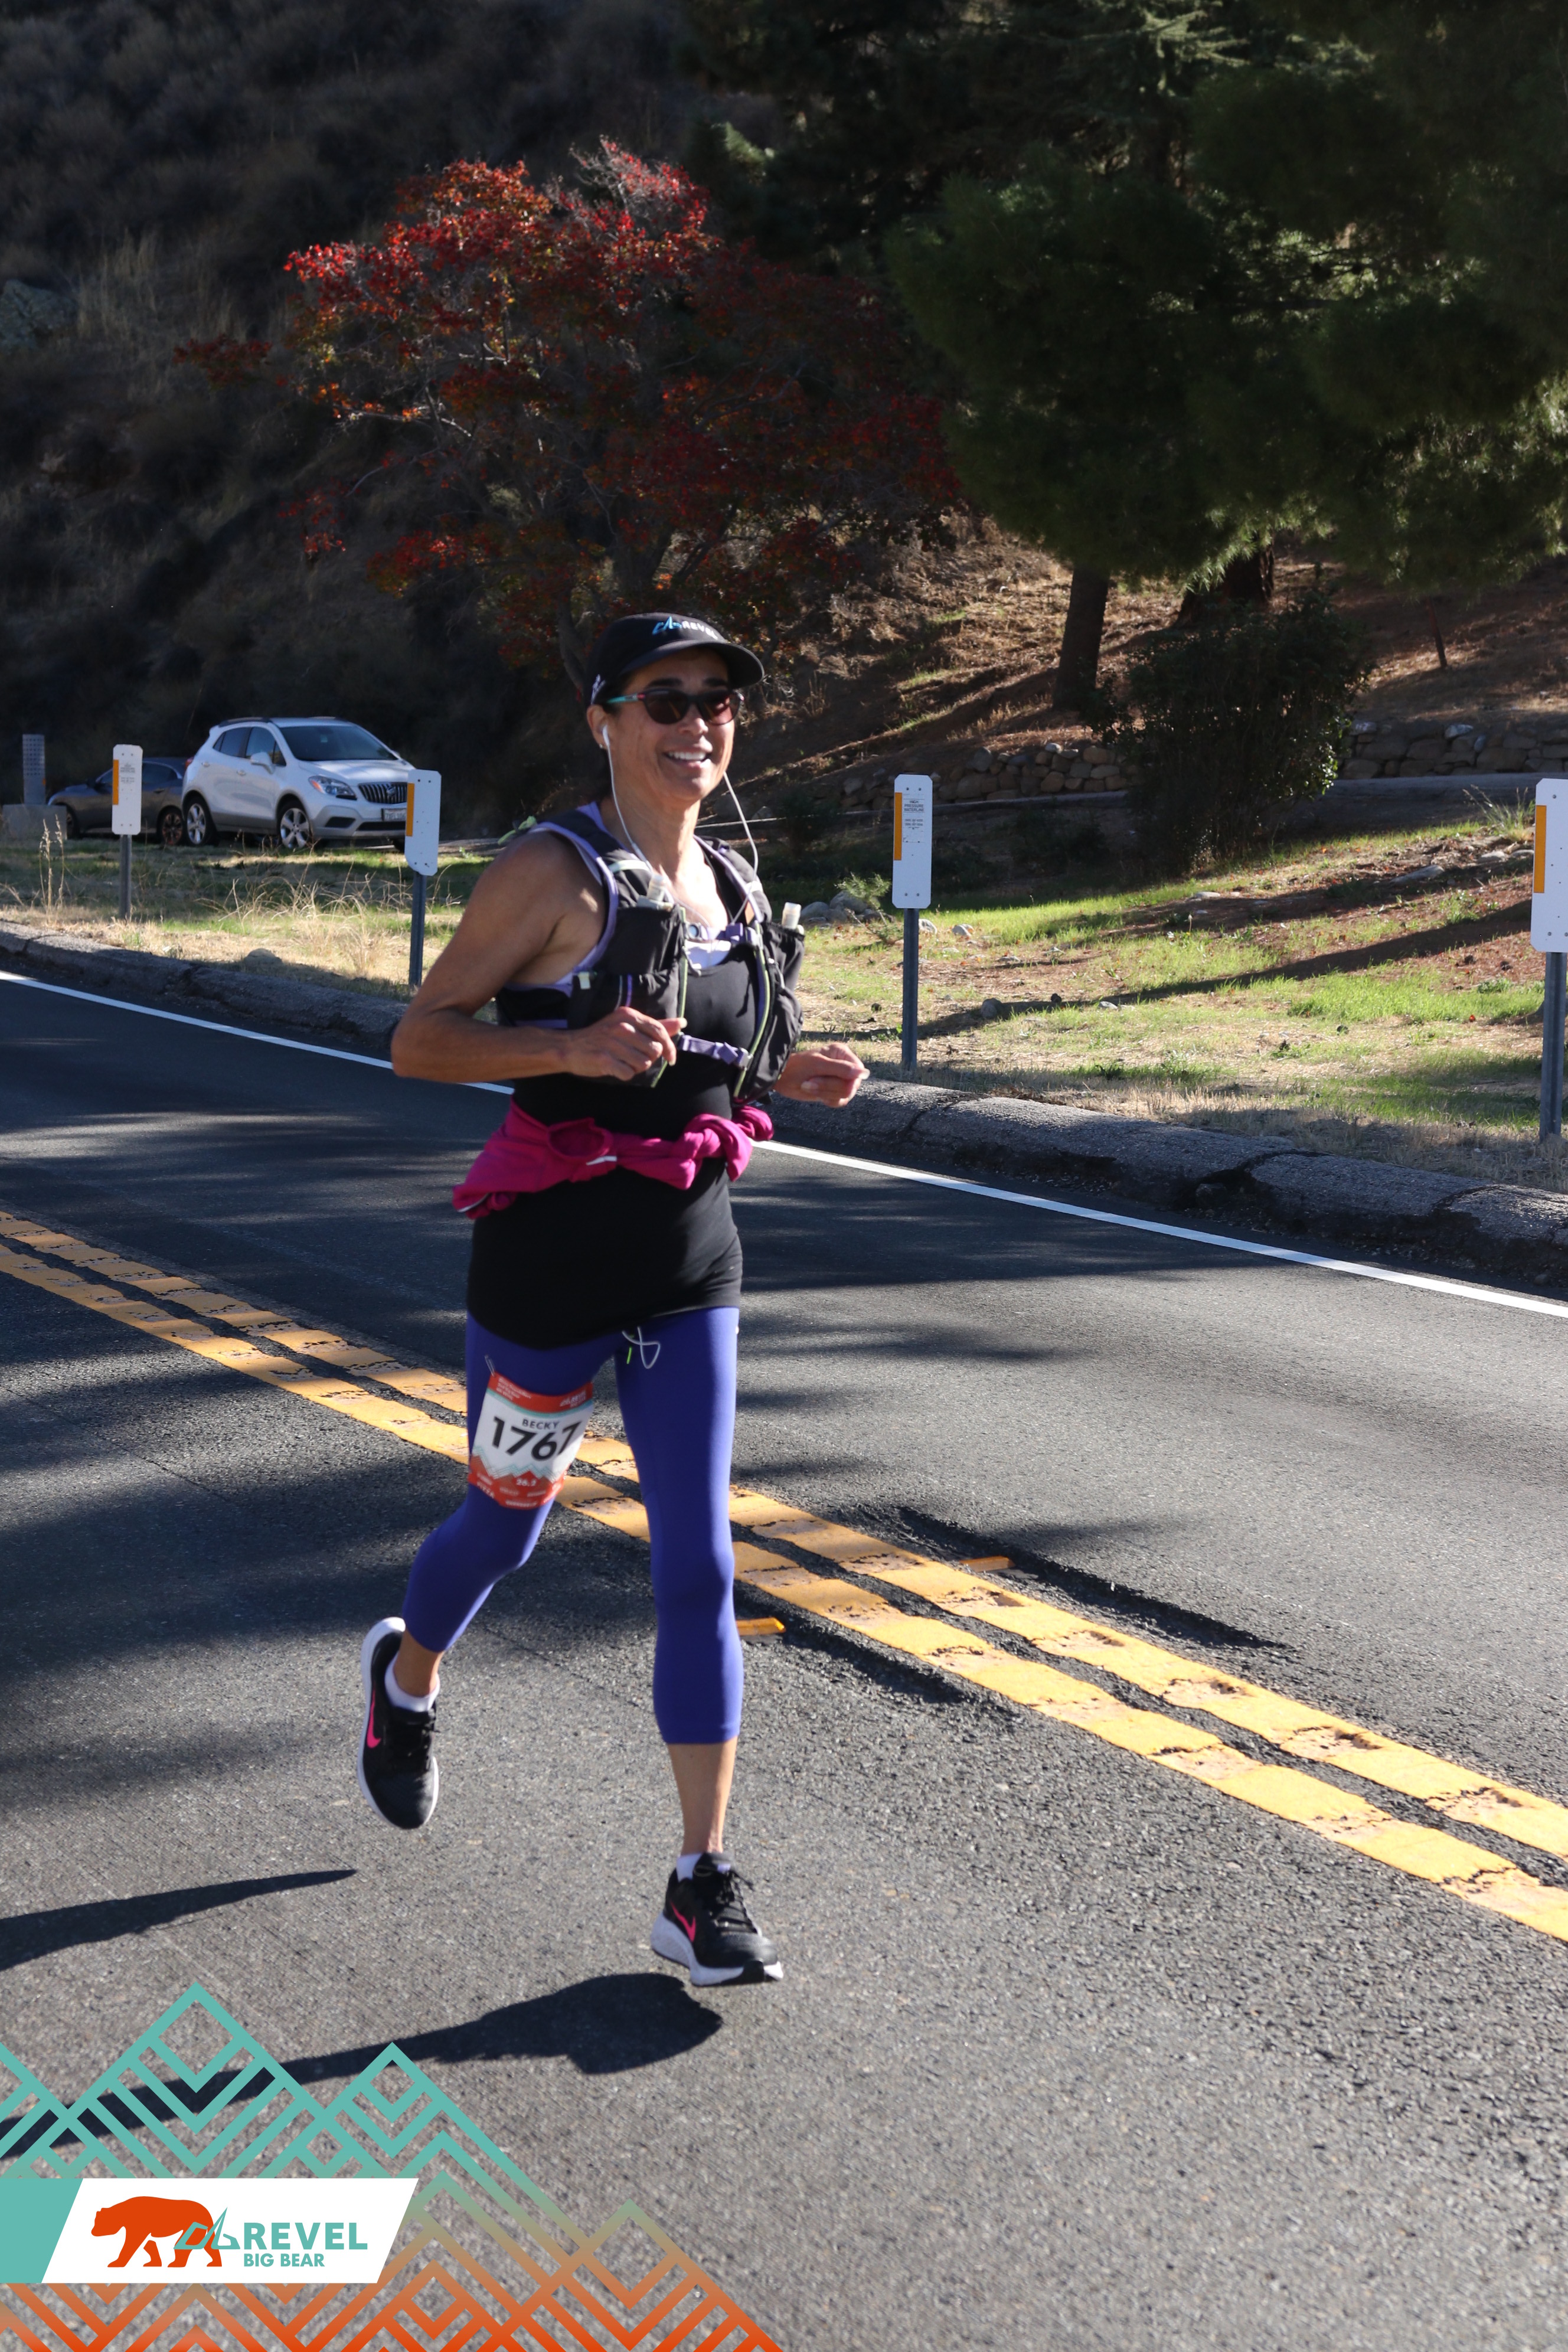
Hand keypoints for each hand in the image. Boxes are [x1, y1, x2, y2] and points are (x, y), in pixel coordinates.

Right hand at [558, 1009, 681, 1081]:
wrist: (571, 1047)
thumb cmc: (603, 1036)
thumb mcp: (628, 1025)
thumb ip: (656, 1025)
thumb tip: (682, 1023)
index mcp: (629, 1015)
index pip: (660, 1032)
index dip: (670, 1048)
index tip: (671, 1059)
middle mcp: (622, 1027)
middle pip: (654, 1050)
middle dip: (648, 1058)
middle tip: (633, 1057)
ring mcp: (613, 1043)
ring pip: (644, 1063)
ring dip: (636, 1067)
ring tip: (623, 1061)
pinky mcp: (605, 1060)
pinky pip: (629, 1073)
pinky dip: (625, 1074)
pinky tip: (615, 1068)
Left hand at [774, 1042, 867, 1105]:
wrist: (782, 1078)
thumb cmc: (797, 1066)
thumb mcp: (818, 1065)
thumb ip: (841, 1068)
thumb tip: (863, 1073)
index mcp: (843, 1053)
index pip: (858, 1071)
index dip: (847, 1080)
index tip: (828, 1078)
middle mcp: (845, 1066)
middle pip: (850, 1086)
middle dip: (829, 1087)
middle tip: (811, 1081)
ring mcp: (840, 1079)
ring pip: (845, 1095)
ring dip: (824, 1093)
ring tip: (809, 1085)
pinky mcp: (834, 1091)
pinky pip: (839, 1102)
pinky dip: (825, 1099)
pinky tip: (814, 1092)